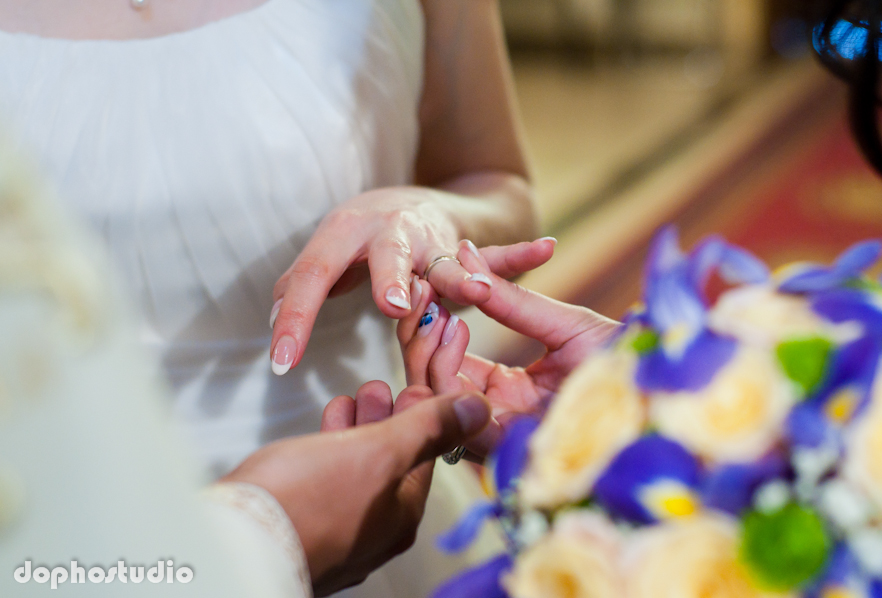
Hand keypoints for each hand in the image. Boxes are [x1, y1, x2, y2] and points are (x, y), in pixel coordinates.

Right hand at [221, 383, 490, 595]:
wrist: (235, 540)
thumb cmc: (305, 500)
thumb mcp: (379, 451)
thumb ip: (428, 427)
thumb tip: (479, 410)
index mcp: (400, 518)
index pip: (426, 459)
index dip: (424, 417)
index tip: (417, 386)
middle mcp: (372, 533)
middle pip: (392, 465)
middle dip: (390, 419)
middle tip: (384, 387)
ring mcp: (337, 534)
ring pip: (359, 471)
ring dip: (361, 429)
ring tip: (356, 398)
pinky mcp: (303, 526)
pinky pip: (329, 482)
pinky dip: (332, 447)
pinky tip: (326, 425)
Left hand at [268, 184, 553, 374]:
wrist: (412, 204)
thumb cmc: (361, 239)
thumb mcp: (327, 255)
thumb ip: (300, 288)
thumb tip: (271, 325)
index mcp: (345, 233)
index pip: (314, 276)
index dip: (296, 318)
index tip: (282, 363)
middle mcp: (390, 232)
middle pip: (388, 254)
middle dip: (390, 277)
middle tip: (391, 305)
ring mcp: (433, 240)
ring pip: (447, 260)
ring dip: (461, 274)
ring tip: (474, 289)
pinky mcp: (465, 247)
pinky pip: (495, 253)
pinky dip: (518, 254)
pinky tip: (545, 247)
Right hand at [397, 241, 619, 459]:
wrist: (665, 385)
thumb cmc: (624, 359)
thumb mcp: (561, 323)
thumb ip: (510, 300)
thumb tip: (467, 257)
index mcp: (507, 390)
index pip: (449, 365)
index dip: (430, 329)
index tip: (427, 289)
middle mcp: (497, 415)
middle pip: (431, 385)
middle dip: (417, 341)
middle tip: (421, 298)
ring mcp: (501, 433)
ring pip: (434, 403)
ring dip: (425, 354)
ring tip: (440, 312)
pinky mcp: (510, 446)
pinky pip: (458, 419)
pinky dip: (444, 376)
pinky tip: (455, 333)